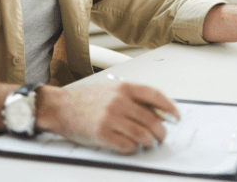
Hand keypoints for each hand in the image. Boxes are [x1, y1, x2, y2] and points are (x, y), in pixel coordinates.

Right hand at [36, 82, 178, 154]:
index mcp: (123, 88)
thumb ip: (133, 98)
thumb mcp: (112, 90)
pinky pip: (128, 146)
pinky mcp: (103, 134)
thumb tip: (158, 112)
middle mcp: (119, 102)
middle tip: (161, 136)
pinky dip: (133, 148)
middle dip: (161, 131)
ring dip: (149, 142)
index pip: (155, 96)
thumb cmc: (86, 99)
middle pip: (152, 120)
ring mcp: (111, 118)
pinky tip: (130, 145)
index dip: (169, 108)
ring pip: (143, 135)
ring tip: (147, 142)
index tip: (176, 116)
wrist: (60, 107)